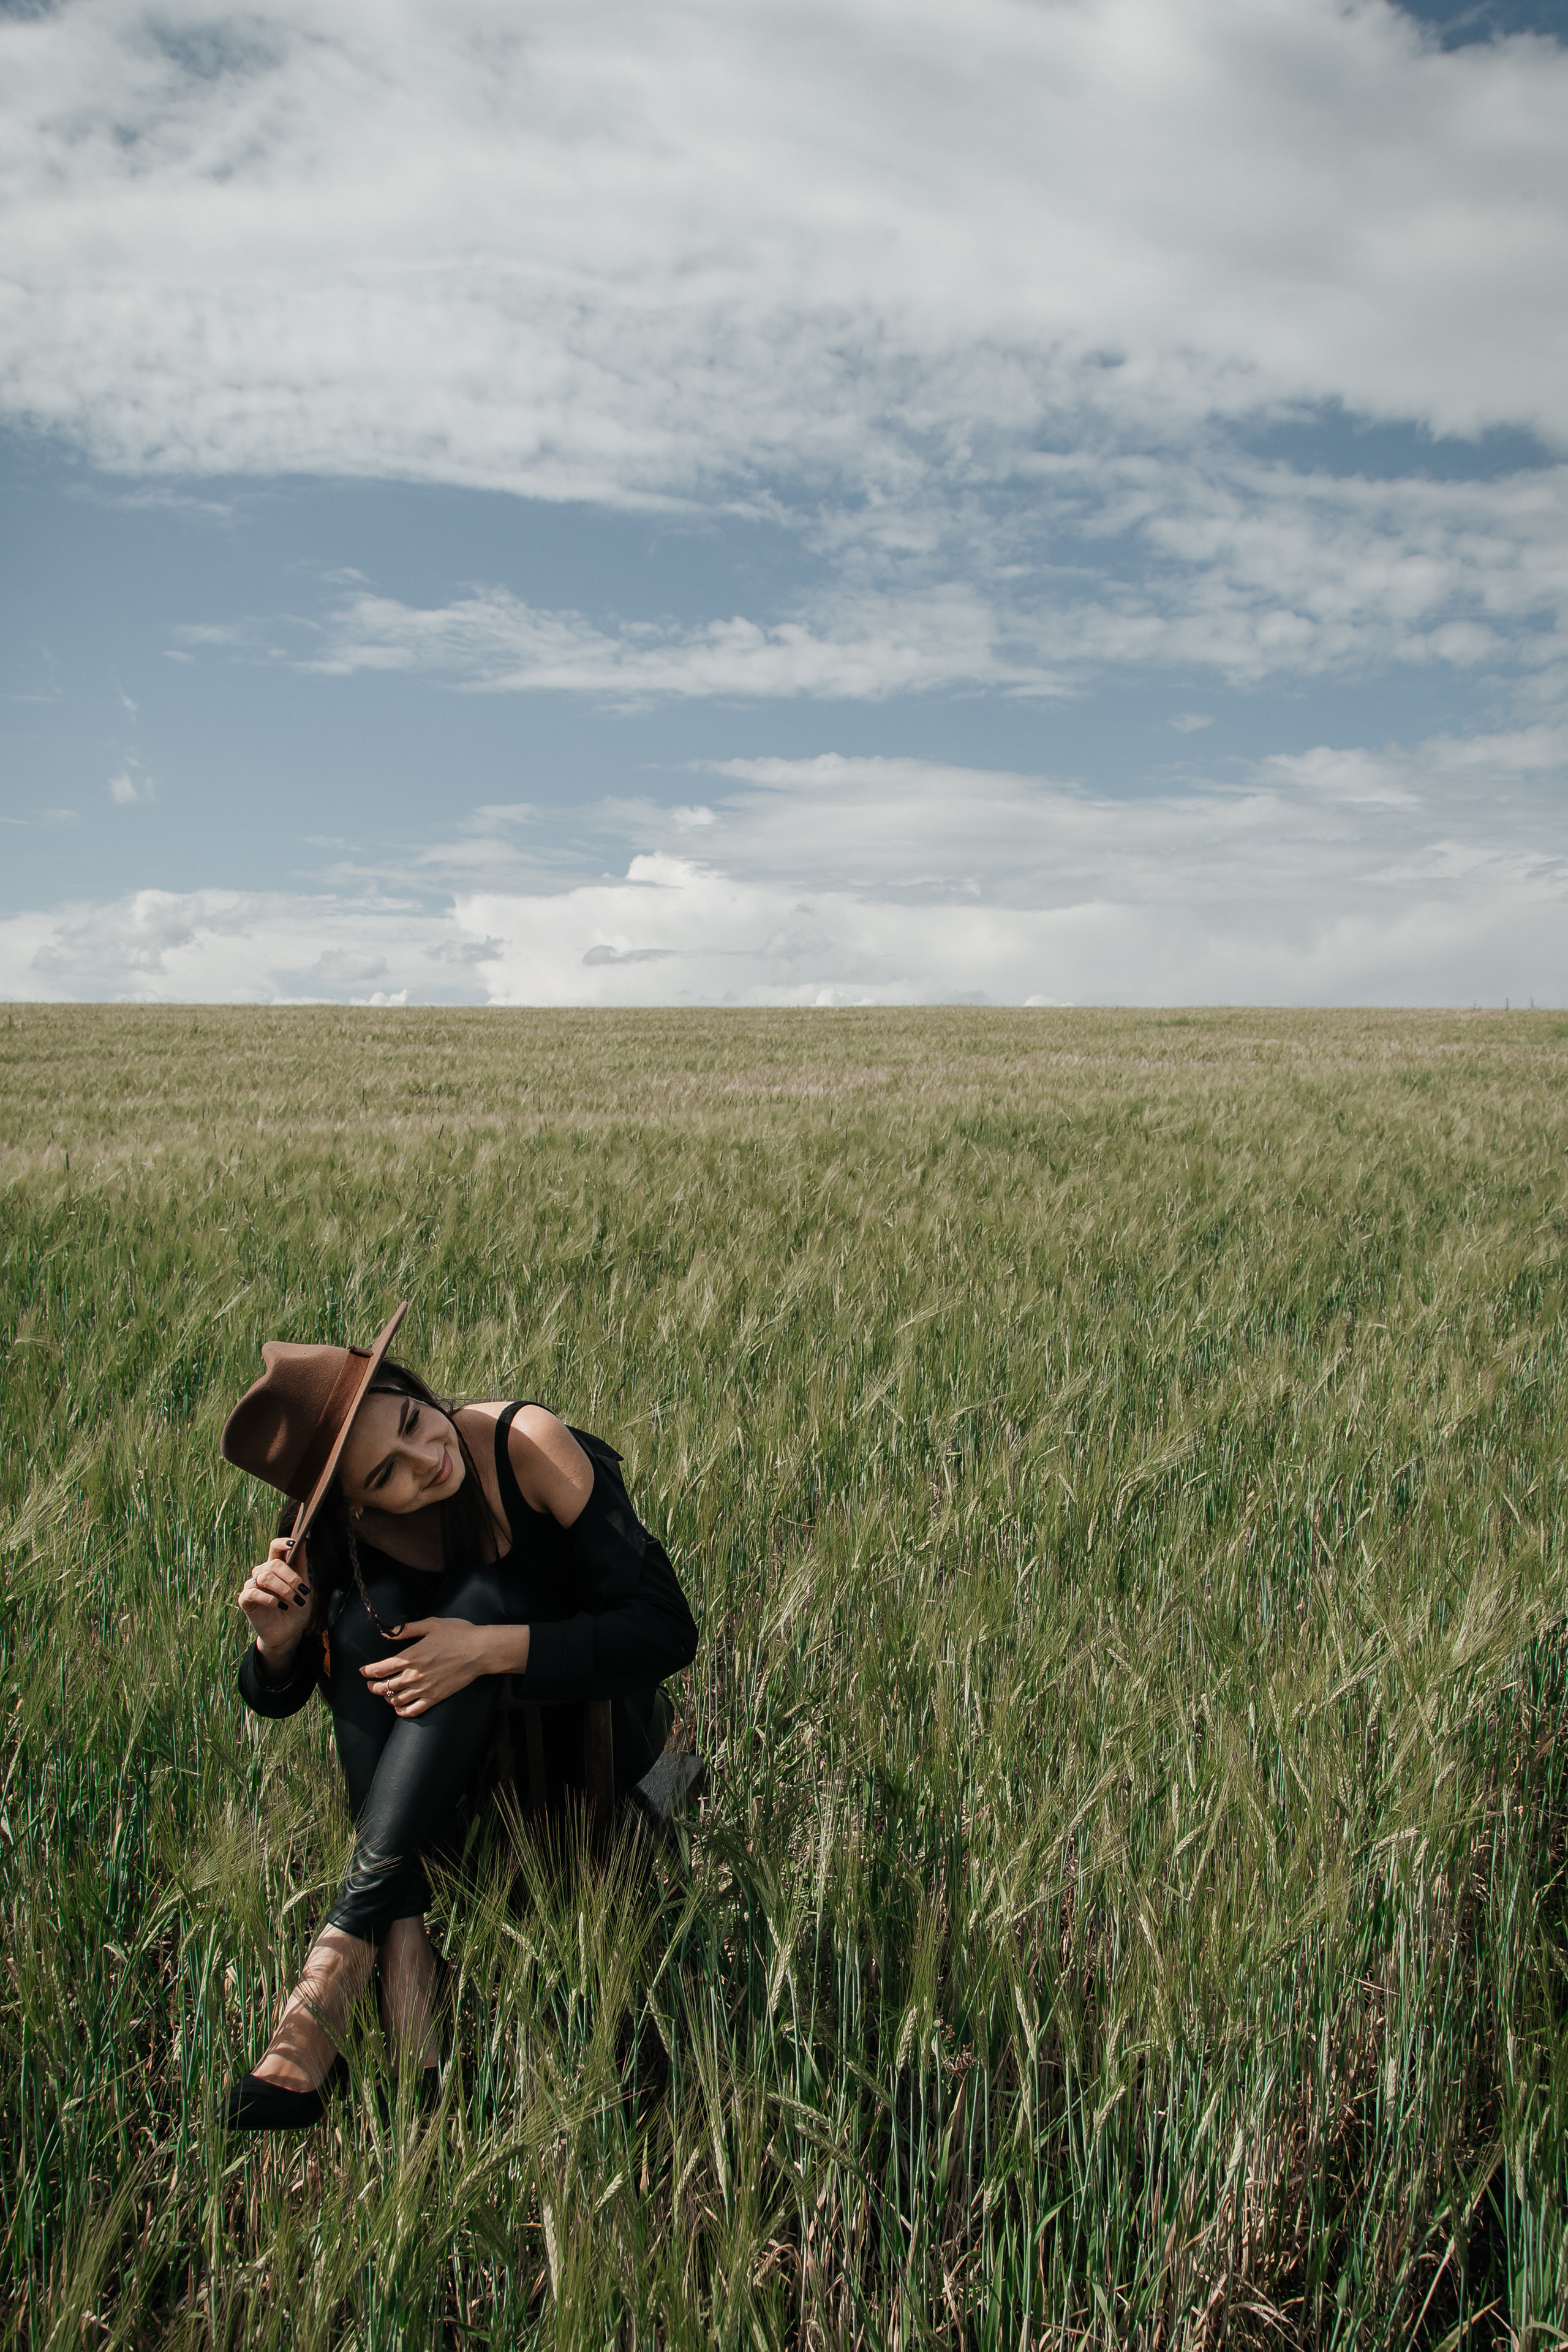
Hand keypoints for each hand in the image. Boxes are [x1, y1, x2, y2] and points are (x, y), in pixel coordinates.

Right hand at [238, 1538, 311, 1660]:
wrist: (288, 1632)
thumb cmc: (296, 1607)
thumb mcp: (303, 1586)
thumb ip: (301, 1564)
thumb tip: (304, 1539)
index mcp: (276, 1566)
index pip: (275, 1547)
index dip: (282, 1543)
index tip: (294, 1543)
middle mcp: (262, 1573)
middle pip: (273, 1564)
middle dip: (291, 1577)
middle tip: (303, 1591)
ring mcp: (252, 1586)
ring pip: (265, 1577)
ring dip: (284, 1589)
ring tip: (296, 1601)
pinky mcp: (245, 1600)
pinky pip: (254, 1593)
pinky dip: (270, 1599)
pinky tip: (281, 1606)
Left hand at [361, 1617, 486, 1717]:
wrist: (479, 1651)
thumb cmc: (457, 1634)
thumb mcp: (430, 1625)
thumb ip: (406, 1630)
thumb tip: (387, 1633)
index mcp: (410, 1656)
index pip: (380, 1669)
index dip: (368, 1671)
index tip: (364, 1671)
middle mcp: (413, 1675)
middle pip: (385, 1686)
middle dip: (374, 1686)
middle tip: (372, 1685)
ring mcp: (424, 1688)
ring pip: (396, 1699)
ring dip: (387, 1698)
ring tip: (386, 1694)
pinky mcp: (435, 1698)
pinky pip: (413, 1710)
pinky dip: (403, 1711)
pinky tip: (399, 1708)